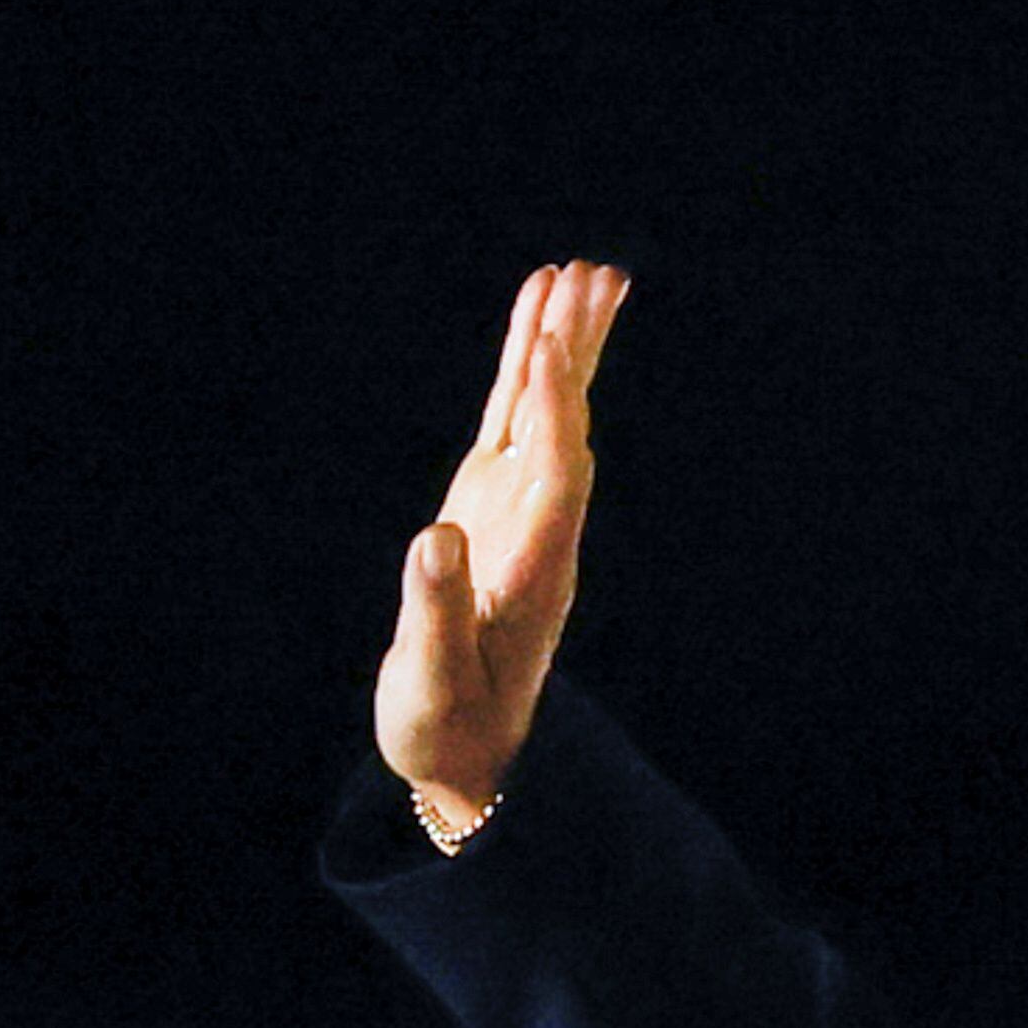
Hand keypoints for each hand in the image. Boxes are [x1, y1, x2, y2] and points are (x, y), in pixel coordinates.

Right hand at [377, 260, 625, 831]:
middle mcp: (540, 528)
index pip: (555, 476)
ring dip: (561, 346)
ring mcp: (516, 511)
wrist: (470, 754)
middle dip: (577, 354)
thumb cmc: (448, 726)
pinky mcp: (489, 504)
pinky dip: (523, 372)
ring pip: (546, 414)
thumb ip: (435, 612)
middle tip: (596, 276)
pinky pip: (513, 424)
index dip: (552, 413)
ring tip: (577, 273)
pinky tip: (535, 323)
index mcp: (535, 568)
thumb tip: (436, 539)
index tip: (551, 347)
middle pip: (567, 428)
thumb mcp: (432, 682)